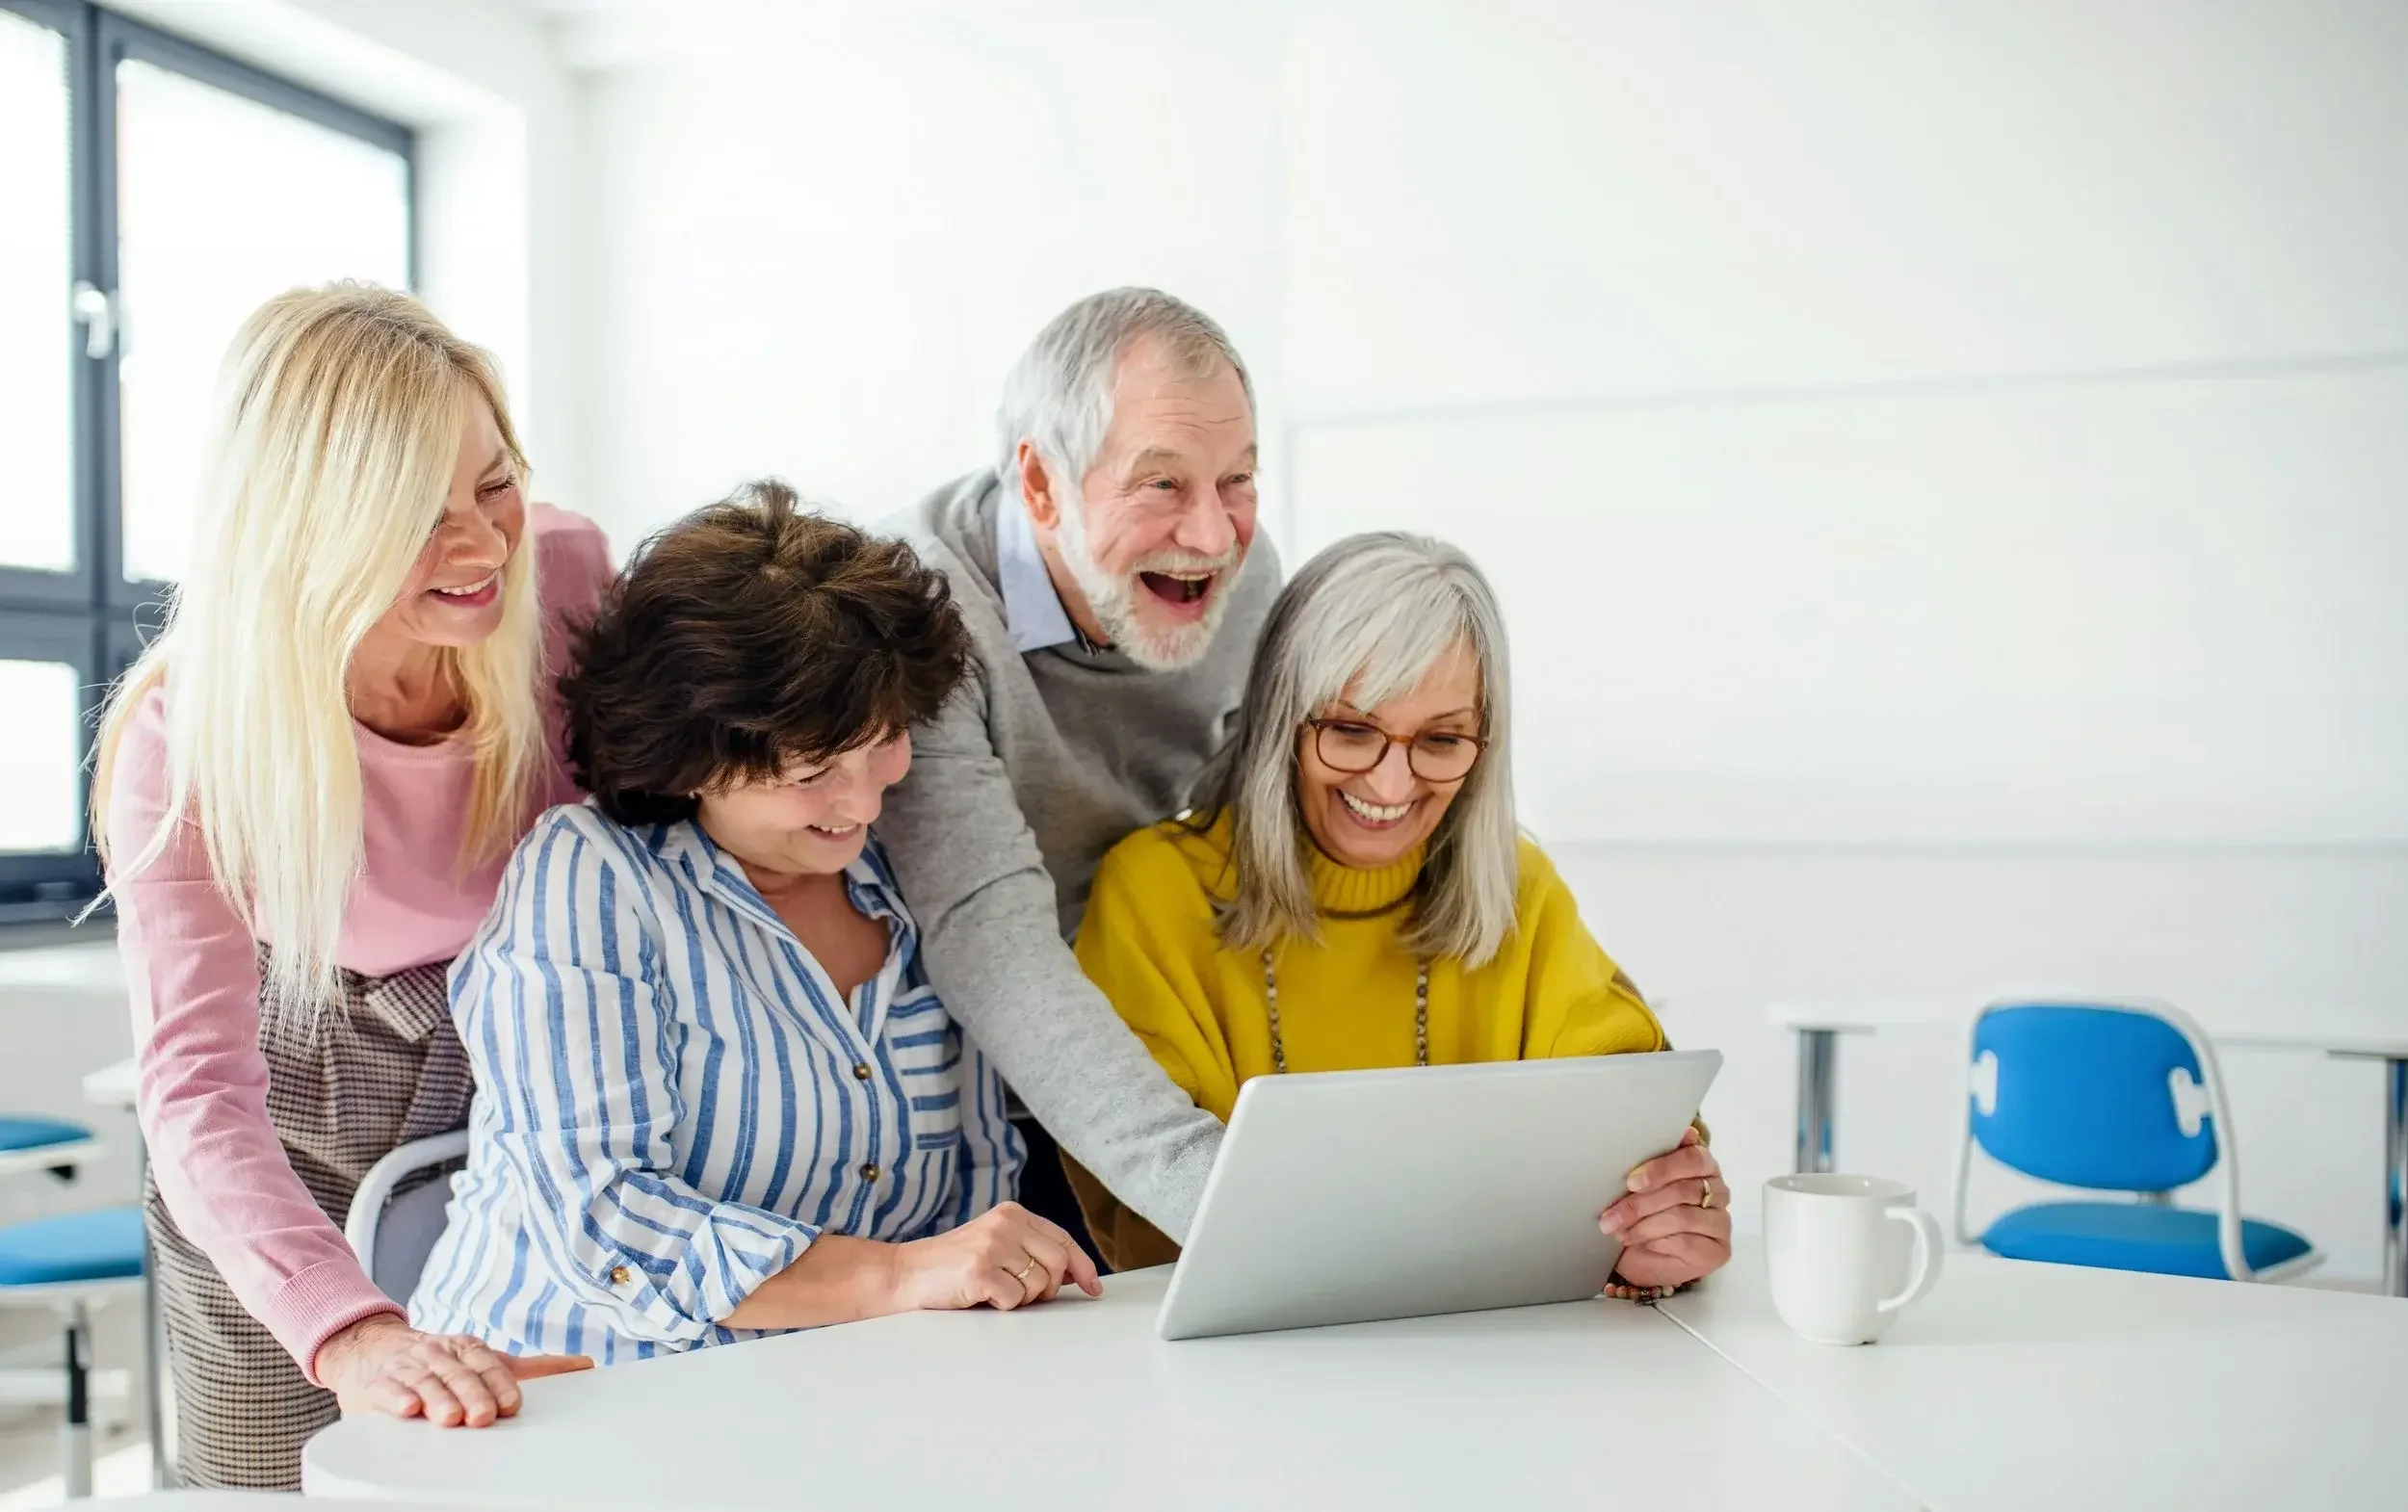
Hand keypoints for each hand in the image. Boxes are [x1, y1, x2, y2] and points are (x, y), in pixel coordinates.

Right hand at [318, 1314, 592, 1426]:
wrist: (374, 1348)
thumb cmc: (441, 1360)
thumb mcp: (486, 1360)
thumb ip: (534, 1367)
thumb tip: (585, 1364)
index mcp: (467, 1349)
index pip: (487, 1363)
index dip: (499, 1383)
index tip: (511, 1404)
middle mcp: (438, 1355)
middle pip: (457, 1374)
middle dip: (471, 1394)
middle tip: (482, 1416)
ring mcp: (406, 1368)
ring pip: (424, 1381)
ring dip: (437, 1398)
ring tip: (449, 1417)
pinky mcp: (375, 1383)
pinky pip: (385, 1388)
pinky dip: (395, 1397)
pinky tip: (406, 1407)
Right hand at [892, 1201, 1102, 1312]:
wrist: (905, 1274)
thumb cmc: (953, 1267)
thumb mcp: (995, 1245)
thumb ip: (1031, 1252)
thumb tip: (1076, 1276)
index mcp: (1012, 1213)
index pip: (1062, 1239)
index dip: (1082, 1265)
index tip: (1094, 1287)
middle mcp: (1005, 1223)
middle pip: (1058, 1264)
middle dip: (1048, 1288)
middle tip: (1021, 1294)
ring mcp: (993, 1245)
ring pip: (1039, 1285)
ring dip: (1021, 1299)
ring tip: (993, 1290)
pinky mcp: (980, 1270)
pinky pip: (1014, 1300)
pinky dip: (1001, 1306)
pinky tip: (979, 1295)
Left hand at [1598, 1127, 1731, 1289]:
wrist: (1643, 1256)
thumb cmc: (1643, 1213)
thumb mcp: (1640, 1186)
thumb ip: (1650, 1162)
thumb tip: (1675, 1136)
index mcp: (1703, 1165)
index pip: (1692, 1158)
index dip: (1661, 1168)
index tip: (1632, 1181)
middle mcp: (1718, 1191)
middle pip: (1683, 1190)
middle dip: (1641, 1204)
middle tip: (1611, 1216)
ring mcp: (1720, 1222)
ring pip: (1682, 1217)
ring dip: (1644, 1226)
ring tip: (1619, 1231)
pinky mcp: (1717, 1250)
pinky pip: (1686, 1242)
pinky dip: (1656, 1242)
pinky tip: (1639, 1243)